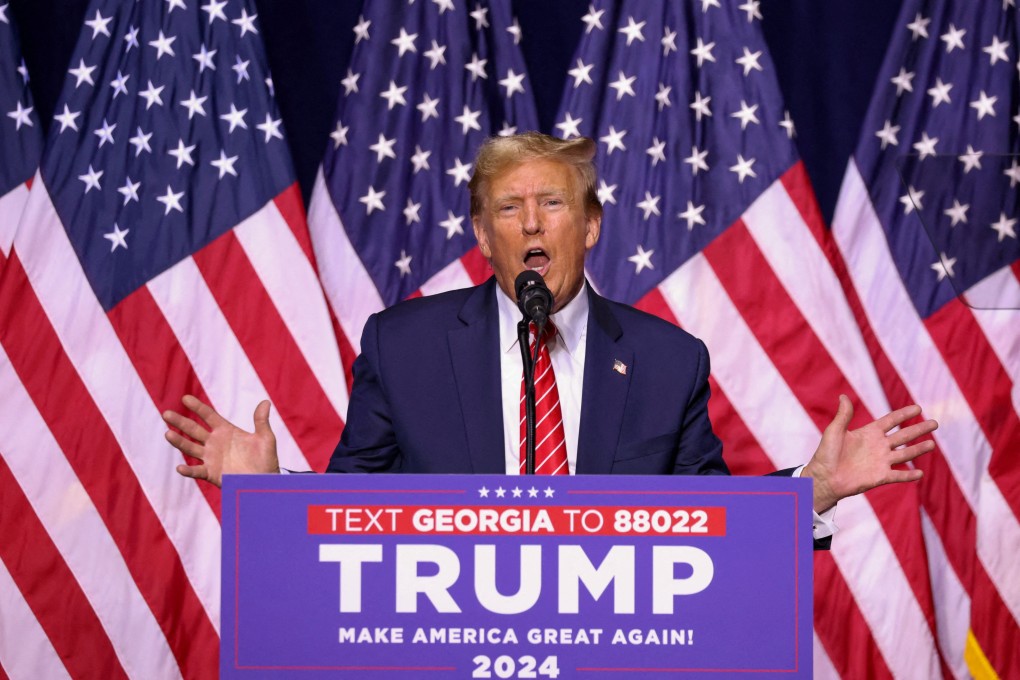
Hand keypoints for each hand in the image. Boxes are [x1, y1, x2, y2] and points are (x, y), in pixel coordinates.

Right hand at [163, 395, 279, 487]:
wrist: (265, 481)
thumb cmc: (266, 460)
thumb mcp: (265, 438)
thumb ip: (261, 421)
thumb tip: (265, 402)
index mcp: (226, 431)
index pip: (208, 415)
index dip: (197, 407)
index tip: (185, 398)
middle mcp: (215, 443)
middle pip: (194, 430)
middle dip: (180, 422)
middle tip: (166, 413)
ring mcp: (211, 458)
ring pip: (190, 448)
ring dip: (179, 442)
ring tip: (168, 434)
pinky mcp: (211, 473)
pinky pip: (197, 471)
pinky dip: (188, 470)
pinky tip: (180, 467)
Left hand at [802, 395, 936, 513]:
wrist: (824, 477)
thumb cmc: (826, 453)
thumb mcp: (834, 431)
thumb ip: (843, 415)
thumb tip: (843, 396)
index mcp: (869, 433)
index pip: (891, 421)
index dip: (904, 414)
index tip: (918, 407)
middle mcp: (878, 446)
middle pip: (903, 436)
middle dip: (919, 429)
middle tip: (935, 423)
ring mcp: (881, 462)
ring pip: (905, 454)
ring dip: (919, 449)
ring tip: (932, 444)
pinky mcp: (880, 477)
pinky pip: (898, 475)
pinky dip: (909, 475)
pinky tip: (920, 473)